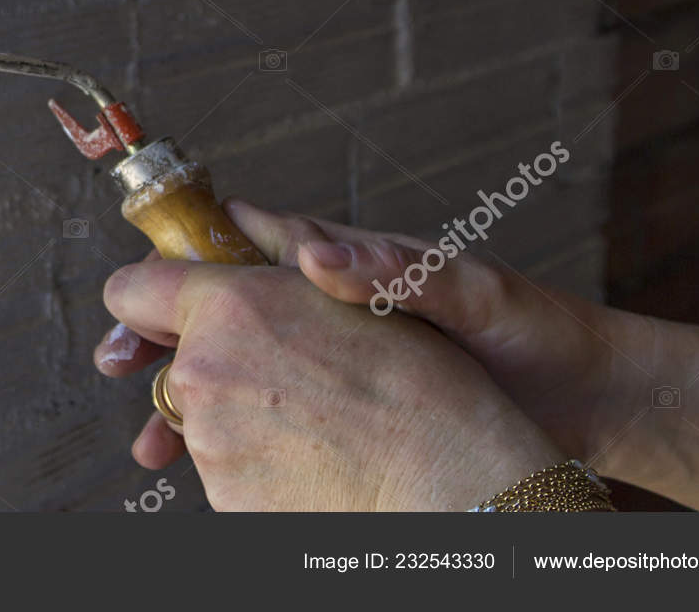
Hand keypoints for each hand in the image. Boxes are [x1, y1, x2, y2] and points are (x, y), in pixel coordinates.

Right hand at [100, 201, 627, 464]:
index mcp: (344, 259)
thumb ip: (397, 271)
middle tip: (117, 359)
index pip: (246, 236)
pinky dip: (228, 433)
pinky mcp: (343, 403)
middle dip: (161, 330)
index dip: (186, 249)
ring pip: (234, 366)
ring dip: (184, 393)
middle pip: (219, 307)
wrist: (581, 399)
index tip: (137, 273)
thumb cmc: (532, 331)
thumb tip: (318, 254)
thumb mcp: (473, 294)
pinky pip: (269, 412)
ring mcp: (329, 356)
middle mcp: (324, 303)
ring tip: (148, 433)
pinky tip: (202, 462)